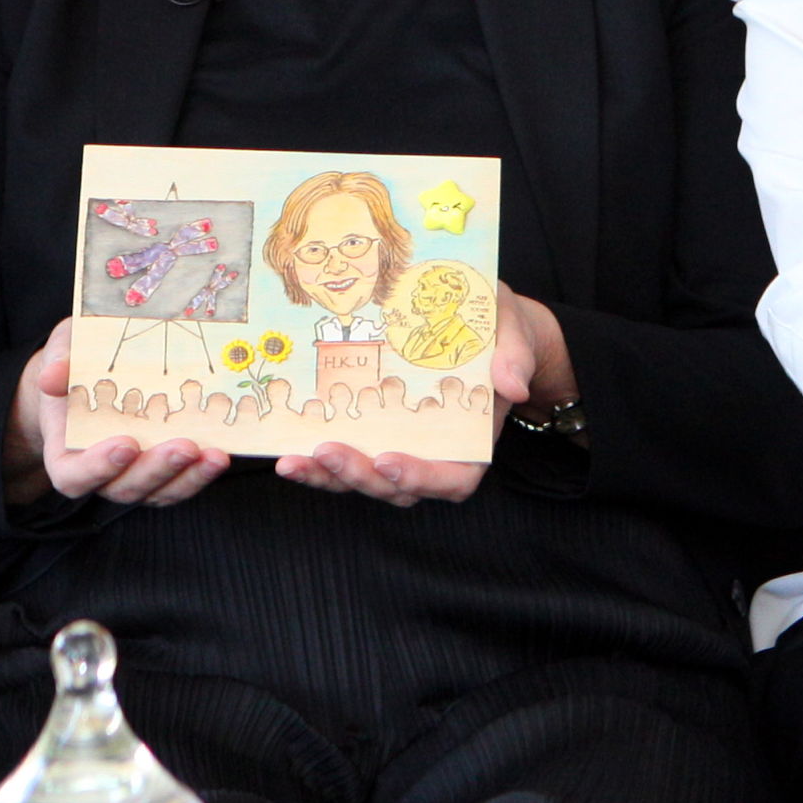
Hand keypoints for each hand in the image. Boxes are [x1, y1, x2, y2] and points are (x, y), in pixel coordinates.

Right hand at [6, 322, 227, 509]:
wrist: (94, 368)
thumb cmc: (75, 360)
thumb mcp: (64, 350)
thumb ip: (59, 361)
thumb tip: (52, 377)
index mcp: (65, 451)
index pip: (73, 476)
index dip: (97, 468)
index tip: (125, 444)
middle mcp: (101, 472)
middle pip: (123, 488)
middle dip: (156, 470)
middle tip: (184, 446)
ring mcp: (134, 474)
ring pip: (158, 492)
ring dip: (187, 477)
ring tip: (214, 455)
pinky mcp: (163, 469)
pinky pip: (180, 481)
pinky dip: (200, 472)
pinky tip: (220, 452)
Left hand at [274, 285, 564, 508]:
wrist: (483, 315)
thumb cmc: (498, 323)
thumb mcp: (513, 328)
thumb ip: (515, 355)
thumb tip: (511, 383)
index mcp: (473, 437)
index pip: (454, 479)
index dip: (422, 479)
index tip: (389, 462)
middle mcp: (434, 450)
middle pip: (397, 488)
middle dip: (360, 476)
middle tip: (326, 451)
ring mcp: (401, 442)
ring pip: (366, 479)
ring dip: (329, 476)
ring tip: (293, 460)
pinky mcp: (372, 427)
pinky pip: (347, 452)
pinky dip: (318, 458)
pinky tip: (287, 446)